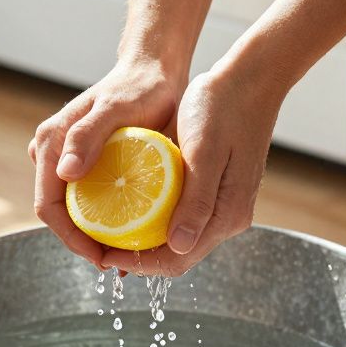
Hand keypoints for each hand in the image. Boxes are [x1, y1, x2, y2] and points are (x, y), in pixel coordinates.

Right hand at [29, 56, 187, 265]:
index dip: (70, 237)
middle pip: (57, 212)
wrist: (152, 72)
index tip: (100, 256)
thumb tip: (64, 172)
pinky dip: (103, 220)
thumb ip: (87, 136)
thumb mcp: (116, 109)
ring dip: (91, 234)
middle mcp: (52, 154)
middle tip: (115, 263)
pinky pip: (86, 199)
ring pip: (71, 208)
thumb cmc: (138, 87)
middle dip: (81, 242)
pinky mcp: (84, 163)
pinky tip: (126, 235)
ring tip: (122, 254)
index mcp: (50, 144)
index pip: (48, 205)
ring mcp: (66, 159)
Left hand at [101, 64, 284, 275]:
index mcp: (227, 215)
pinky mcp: (218, 192)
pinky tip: (130, 209)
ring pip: (179, 239)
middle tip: (98, 246)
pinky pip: (183, 218)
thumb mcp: (203, 152)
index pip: (177, 260)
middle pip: (177, 256)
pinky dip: (155, 220)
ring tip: (108, 230)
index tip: (103, 253)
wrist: (247, 82)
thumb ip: (195, 202)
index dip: (136, 264)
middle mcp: (228, 218)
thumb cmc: (222, 109)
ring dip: (144, 241)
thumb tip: (179, 247)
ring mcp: (224, 206)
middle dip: (136, 258)